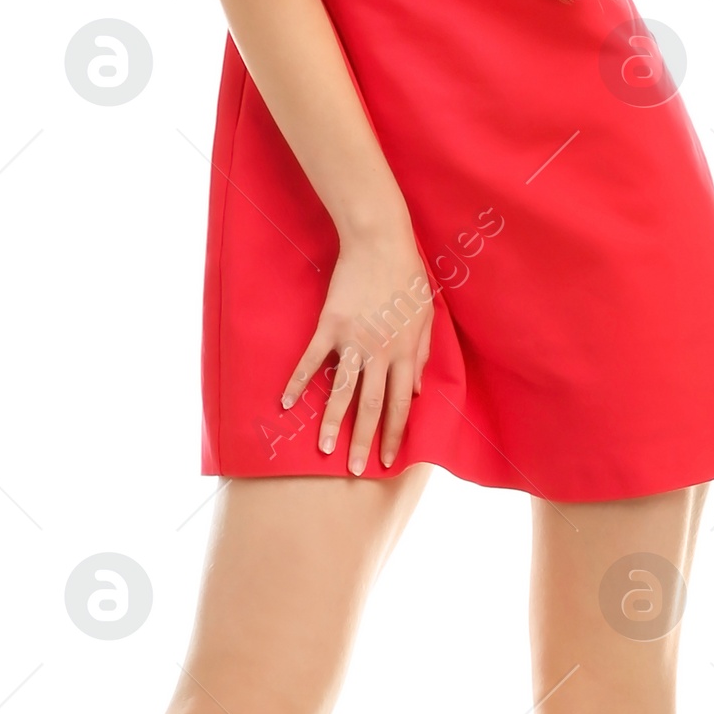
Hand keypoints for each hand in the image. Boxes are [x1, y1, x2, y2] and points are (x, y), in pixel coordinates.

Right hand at [282, 228, 433, 476]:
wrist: (380, 243)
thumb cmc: (408, 277)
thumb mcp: (427, 317)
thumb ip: (423, 356)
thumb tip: (419, 392)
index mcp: (406, 353)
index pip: (400, 405)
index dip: (394, 435)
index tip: (389, 461)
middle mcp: (381, 353)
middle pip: (371, 407)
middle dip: (364, 442)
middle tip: (356, 471)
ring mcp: (353, 341)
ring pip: (342, 392)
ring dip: (331, 423)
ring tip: (322, 449)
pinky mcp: (330, 326)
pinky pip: (311, 360)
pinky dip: (298, 382)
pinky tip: (286, 402)